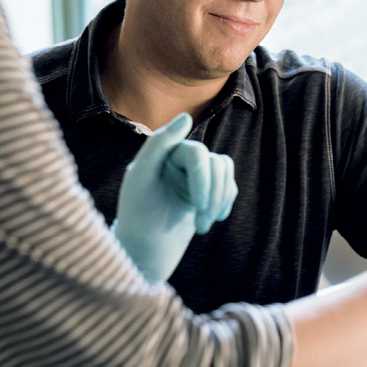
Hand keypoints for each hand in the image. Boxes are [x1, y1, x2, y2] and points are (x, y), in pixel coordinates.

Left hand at [113, 113, 236, 281]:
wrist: (143, 249)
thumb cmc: (136, 212)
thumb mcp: (140, 177)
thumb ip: (158, 144)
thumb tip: (186, 117)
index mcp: (165, 152)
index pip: (195, 152)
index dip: (200, 175)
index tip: (196, 199)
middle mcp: (182, 159)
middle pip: (215, 163)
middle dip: (211, 194)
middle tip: (200, 221)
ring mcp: (197, 175)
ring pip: (225, 173)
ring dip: (218, 201)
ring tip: (202, 227)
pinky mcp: (208, 192)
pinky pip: (230, 188)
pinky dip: (224, 205)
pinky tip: (211, 221)